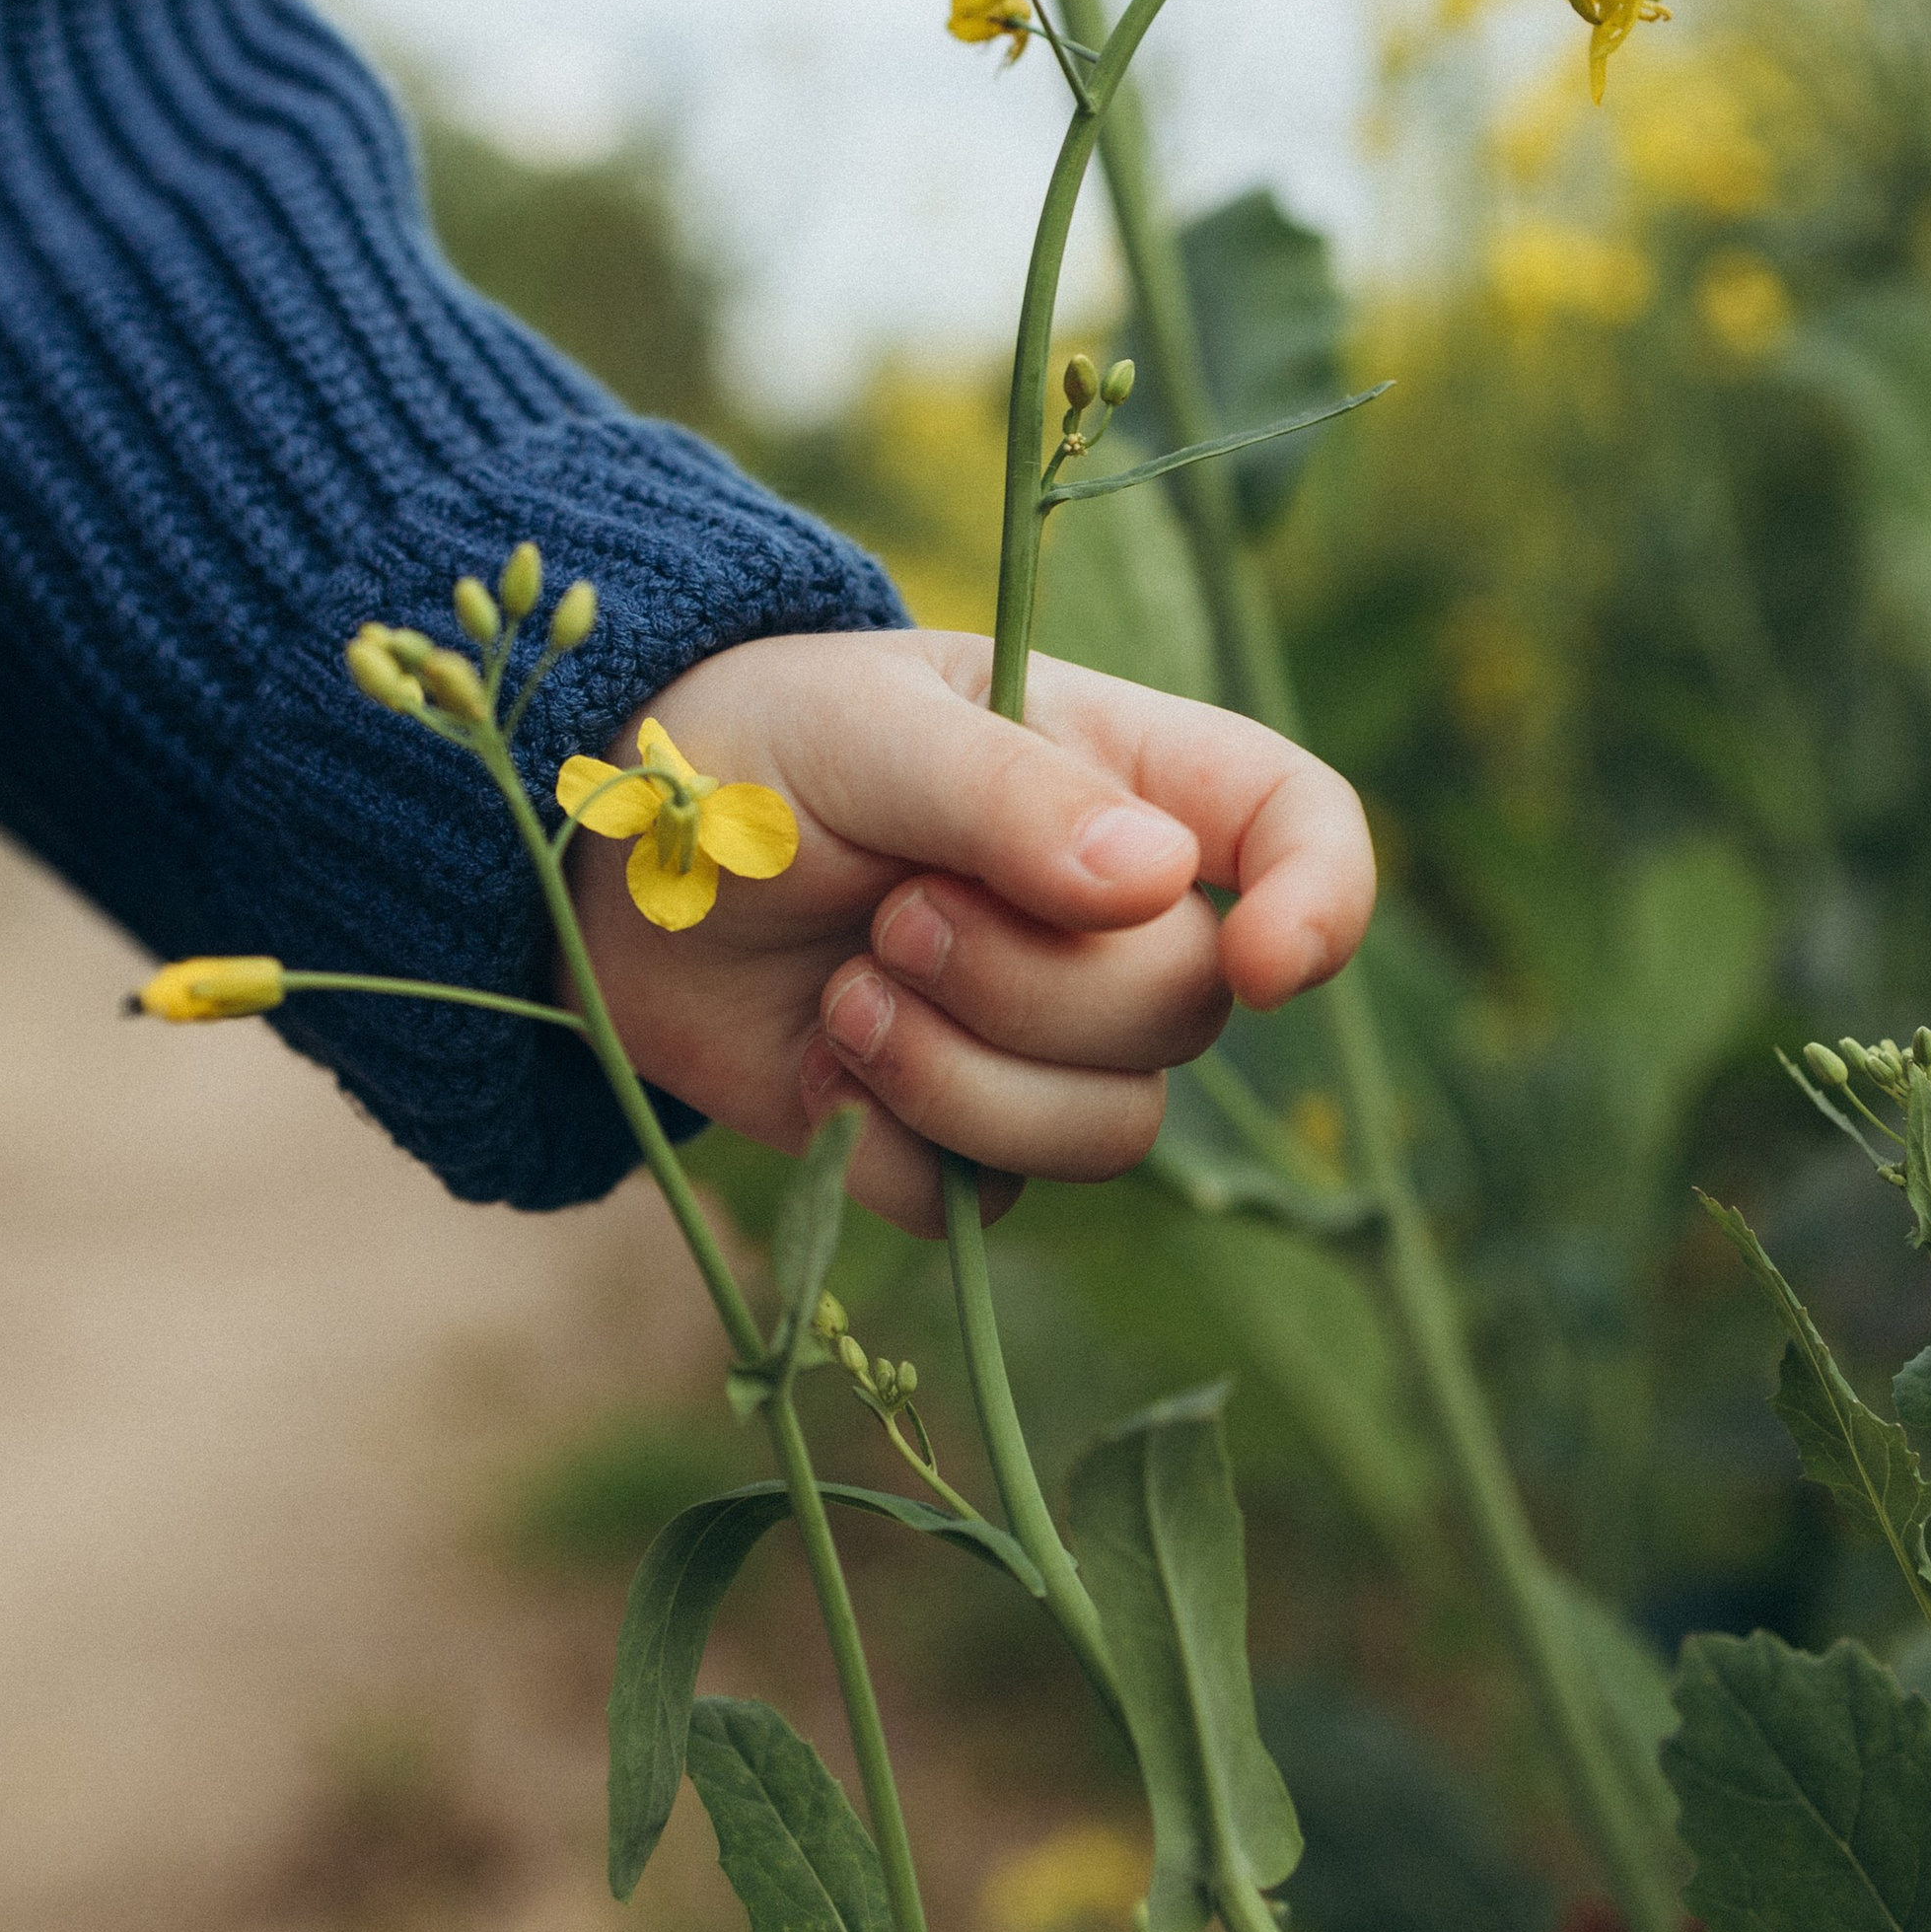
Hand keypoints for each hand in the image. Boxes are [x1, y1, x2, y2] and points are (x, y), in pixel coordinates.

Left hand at [563, 627, 1374, 1233]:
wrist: (606, 858)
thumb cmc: (752, 745)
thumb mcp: (872, 731)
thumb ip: (1009, 797)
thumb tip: (1162, 881)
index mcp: (1126, 775)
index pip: (1300, 829)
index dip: (1324, 903)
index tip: (1264, 962)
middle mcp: (1109, 915)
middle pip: (1186, 1010)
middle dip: (1030, 986)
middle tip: (893, 917)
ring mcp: (1035, 1036)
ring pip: (1105, 1132)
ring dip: (959, 1078)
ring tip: (845, 997)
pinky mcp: (947, 1133)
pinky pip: (979, 1200)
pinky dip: (883, 1149)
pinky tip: (813, 1061)